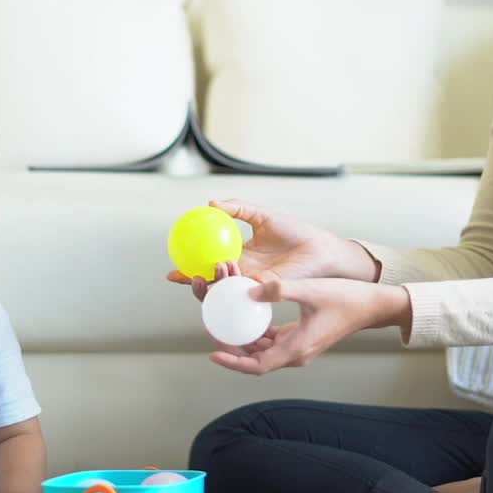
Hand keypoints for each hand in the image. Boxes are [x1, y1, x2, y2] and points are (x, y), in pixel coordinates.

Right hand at [166, 199, 371, 298]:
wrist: (320, 248)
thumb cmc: (295, 231)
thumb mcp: (262, 215)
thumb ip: (238, 208)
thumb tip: (210, 202)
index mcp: (241, 254)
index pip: (210, 260)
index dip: (190, 263)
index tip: (172, 261)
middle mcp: (243, 271)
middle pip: (212, 280)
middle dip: (192, 282)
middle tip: (176, 275)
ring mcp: (252, 283)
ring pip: (223, 288)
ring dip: (207, 284)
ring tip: (197, 275)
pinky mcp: (263, 290)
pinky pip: (240, 290)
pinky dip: (227, 287)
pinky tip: (217, 282)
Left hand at [209, 274, 410, 375]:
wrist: (372, 306)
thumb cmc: (346, 299)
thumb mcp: (310, 291)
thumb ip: (279, 290)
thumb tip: (249, 290)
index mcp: (297, 349)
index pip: (257, 366)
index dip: (233, 362)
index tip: (213, 353)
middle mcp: (296, 353)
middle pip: (255, 359)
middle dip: (233, 347)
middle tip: (213, 327)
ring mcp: (299, 347)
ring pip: (263, 349)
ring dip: (244, 337)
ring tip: (225, 319)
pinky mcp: (302, 338)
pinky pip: (273, 339)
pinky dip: (258, 330)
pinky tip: (246, 312)